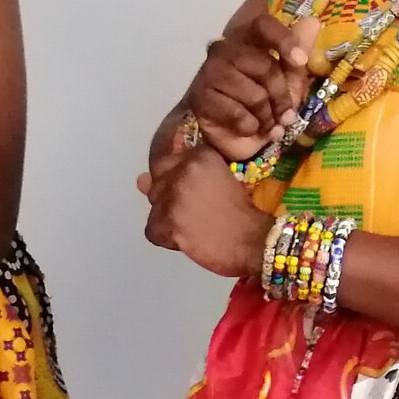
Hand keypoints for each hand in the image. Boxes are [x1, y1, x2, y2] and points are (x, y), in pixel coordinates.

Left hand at [141, 144, 272, 277]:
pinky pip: (153, 230)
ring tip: (192, 226)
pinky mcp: (168, 224)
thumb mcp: (225, 178)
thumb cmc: (249, 212)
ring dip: (169, 217)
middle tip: (193, 210)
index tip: (193, 191)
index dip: (178, 178)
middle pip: (158, 182)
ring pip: (155, 206)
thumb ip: (188, 172)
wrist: (258, 241)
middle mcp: (182, 172)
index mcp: (200, 156)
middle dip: (171, 195)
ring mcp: (173, 198)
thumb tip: (140, 179)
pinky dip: (166, 237)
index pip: (169, 161)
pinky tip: (185, 238)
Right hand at [166, 15, 321, 167]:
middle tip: (287, 117)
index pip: (262, 25)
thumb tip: (313, 21)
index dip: (284, 39)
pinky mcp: (200, 98)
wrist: (239, 140)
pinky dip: (250, 126)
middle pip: (265, 66)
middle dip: (282, 96)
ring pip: (253, 93)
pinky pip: (237, 113)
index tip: (301, 61)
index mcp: (246, 40)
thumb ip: (299, 50)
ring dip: (267, 116)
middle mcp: (224, 50)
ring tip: (269, 126)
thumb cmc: (265, 105)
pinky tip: (249, 129)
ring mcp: (209, 73)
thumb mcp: (290, 80)